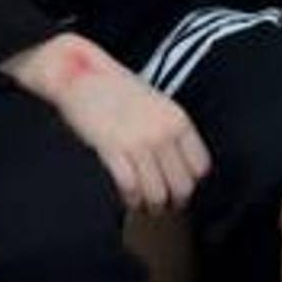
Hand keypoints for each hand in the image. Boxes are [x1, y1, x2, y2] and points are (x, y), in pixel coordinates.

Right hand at [30, 34, 212, 213]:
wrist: (81, 74)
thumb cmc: (116, 90)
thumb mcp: (156, 104)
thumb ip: (170, 131)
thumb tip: (178, 166)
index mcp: (178, 120)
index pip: (200, 167)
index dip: (191, 184)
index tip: (178, 188)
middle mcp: (163, 132)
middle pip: (182, 186)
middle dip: (172, 203)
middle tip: (161, 206)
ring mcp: (138, 141)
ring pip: (157, 194)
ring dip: (150, 206)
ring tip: (143, 206)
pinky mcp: (112, 148)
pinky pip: (130, 188)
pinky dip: (129, 199)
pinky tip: (126, 197)